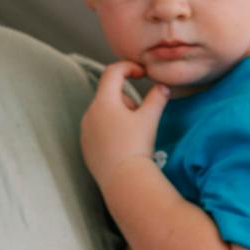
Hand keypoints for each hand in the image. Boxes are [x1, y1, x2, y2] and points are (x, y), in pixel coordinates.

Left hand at [80, 61, 166, 182]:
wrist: (124, 181)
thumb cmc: (137, 147)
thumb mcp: (150, 119)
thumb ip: (157, 98)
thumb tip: (163, 87)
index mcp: (104, 102)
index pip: (113, 72)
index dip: (129, 67)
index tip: (141, 73)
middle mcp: (90, 113)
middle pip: (109, 95)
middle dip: (126, 99)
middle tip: (141, 115)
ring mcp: (85, 131)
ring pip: (103, 114)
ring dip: (118, 116)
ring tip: (132, 135)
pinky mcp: (86, 147)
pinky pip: (98, 131)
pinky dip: (110, 132)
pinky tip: (122, 147)